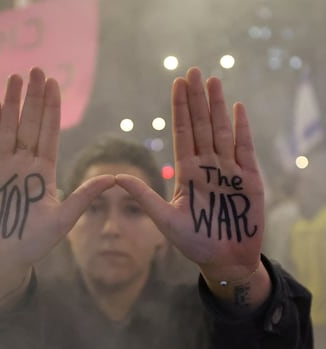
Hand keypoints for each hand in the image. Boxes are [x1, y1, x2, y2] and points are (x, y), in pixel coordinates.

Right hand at [0, 68, 113, 297]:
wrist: (5, 259)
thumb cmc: (34, 243)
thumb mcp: (63, 219)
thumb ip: (84, 197)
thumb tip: (113, 179)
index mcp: (44, 172)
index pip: (50, 133)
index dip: (51, 109)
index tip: (54, 85)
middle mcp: (24, 165)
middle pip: (30, 125)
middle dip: (34, 98)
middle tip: (37, 70)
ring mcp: (3, 168)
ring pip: (8, 129)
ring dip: (11, 104)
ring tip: (15, 79)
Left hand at [116, 67, 263, 283]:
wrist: (224, 260)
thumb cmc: (194, 243)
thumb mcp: (165, 220)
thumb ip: (144, 197)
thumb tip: (115, 177)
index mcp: (187, 173)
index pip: (182, 134)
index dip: (180, 109)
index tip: (177, 84)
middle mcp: (207, 167)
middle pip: (201, 126)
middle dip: (197, 100)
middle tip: (193, 71)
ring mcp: (228, 171)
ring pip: (222, 131)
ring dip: (218, 106)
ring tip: (213, 81)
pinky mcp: (249, 180)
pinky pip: (245, 149)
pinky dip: (242, 128)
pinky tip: (237, 108)